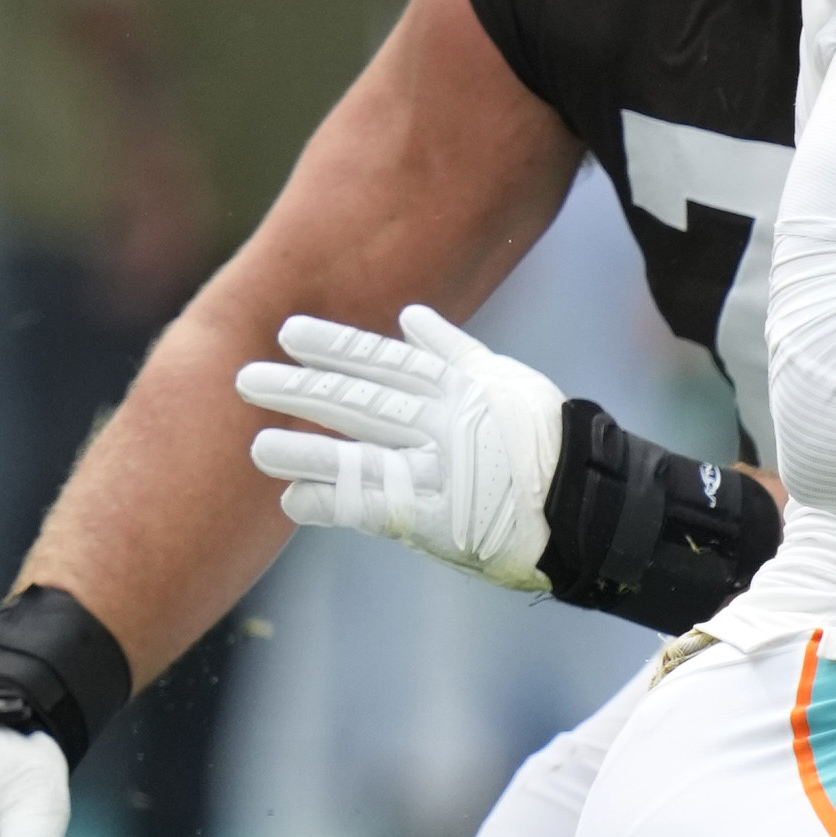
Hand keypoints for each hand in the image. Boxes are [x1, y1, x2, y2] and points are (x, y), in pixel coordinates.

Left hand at [240, 305, 563, 593]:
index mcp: (461, 389)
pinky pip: (379, 511)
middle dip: (304, 391)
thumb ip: (454, 350)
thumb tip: (411, 315)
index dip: (336, 347)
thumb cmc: (544, 442)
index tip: (289, 334)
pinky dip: (335, 505)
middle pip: (364, 404)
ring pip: (363, 457)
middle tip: (248, 380)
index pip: (387, 362)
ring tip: (257, 447)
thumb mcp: (507, 381)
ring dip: (307, 454)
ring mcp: (444, 475)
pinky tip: (293, 501)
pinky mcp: (441, 521)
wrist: (587, 507)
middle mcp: (448, 427)